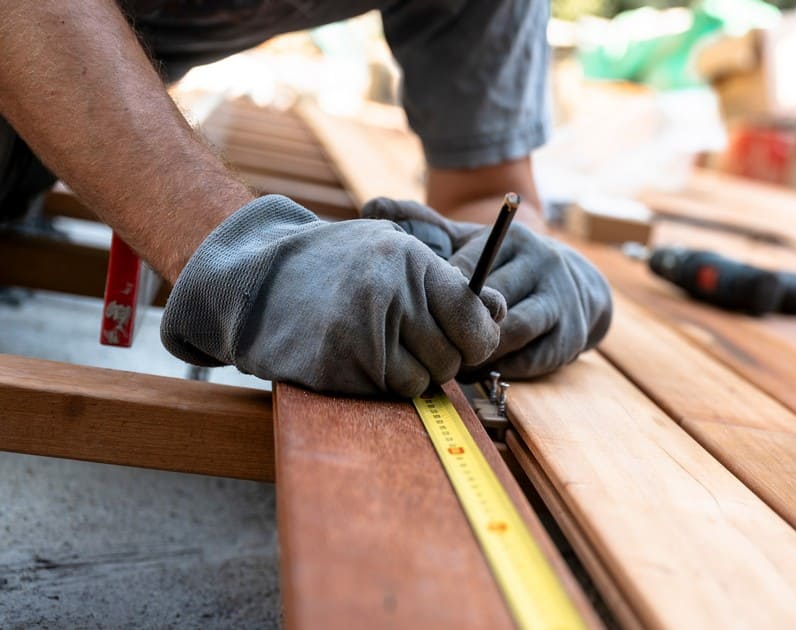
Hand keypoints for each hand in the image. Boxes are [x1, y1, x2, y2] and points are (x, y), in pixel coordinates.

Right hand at [160, 195, 505, 395]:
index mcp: (412, 263)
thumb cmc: (336, 265)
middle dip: (444, 358)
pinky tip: (360, 358)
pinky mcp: (339, 369)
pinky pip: (390, 393)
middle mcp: (392, 297)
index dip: (479, 336)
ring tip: (383, 346)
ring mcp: (363, 335)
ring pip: (425, 381)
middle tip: (416, 342)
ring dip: (414, 374)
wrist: (256, 280)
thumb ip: (448, 282)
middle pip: (454, 357)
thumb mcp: (393, 250)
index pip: (475, 317)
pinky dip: (384, 384)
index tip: (468, 339)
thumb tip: (500, 310)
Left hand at [362, 198, 612, 378]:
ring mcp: (561, 301)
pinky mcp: (570, 337)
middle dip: (455, 327)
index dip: (438, 295)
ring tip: (447, 361)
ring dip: (476, 351)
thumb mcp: (472, 242)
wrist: (577, 290)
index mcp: (515, 239)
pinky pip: (527, 360)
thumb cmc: (506, 267)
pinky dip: (498, 369)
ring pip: (509, 333)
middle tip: (421, 345)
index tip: (413, 312)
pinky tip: (475, 370)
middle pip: (490, 303)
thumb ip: (427, 228)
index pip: (469, 269)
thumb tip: (372, 205)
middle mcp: (544, 264)